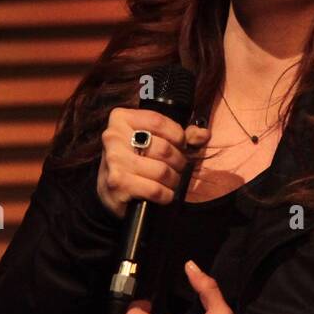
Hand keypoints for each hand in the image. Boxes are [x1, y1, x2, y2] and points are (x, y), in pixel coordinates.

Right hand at [96, 108, 210, 219]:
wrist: (109, 190)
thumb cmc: (135, 161)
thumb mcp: (154, 141)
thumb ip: (179, 135)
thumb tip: (203, 134)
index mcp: (121, 119)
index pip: (159, 121)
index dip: (178, 135)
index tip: (180, 144)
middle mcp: (113, 137)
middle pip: (164, 148)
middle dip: (178, 161)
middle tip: (177, 167)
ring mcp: (114, 161)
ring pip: (162, 171)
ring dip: (173, 179)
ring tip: (170, 180)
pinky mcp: (117, 183)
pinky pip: (155, 190)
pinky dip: (165, 194)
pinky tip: (163, 193)